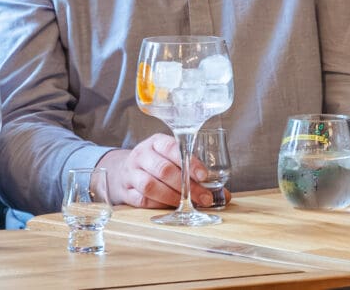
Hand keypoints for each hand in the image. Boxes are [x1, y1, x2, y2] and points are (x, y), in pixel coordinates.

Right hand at [95, 134, 213, 207]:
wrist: (124, 170)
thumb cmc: (157, 165)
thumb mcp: (173, 159)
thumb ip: (195, 172)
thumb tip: (224, 194)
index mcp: (155, 142)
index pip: (171, 147)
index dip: (189, 162)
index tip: (204, 175)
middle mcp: (141, 155)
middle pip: (162, 169)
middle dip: (186, 186)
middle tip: (204, 197)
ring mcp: (131, 173)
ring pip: (150, 185)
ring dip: (172, 197)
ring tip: (188, 204)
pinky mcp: (126, 191)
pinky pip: (142, 200)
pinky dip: (159, 205)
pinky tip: (171, 207)